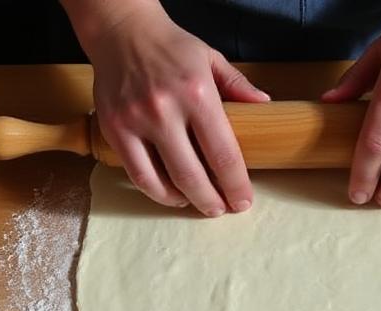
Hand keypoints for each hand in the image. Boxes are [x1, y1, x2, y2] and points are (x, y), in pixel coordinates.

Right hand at [66, 1, 269, 216]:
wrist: (122, 30)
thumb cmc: (171, 47)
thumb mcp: (212, 58)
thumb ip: (239, 86)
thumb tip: (266, 105)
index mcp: (198, 94)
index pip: (223, 154)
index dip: (236, 185)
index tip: (243, 200)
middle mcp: (165, 110)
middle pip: (193, 175)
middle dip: (213, 201)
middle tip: (223, 210)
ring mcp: (136, 122)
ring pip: (163, 181)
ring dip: (186, 201)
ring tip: (199, 204)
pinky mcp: (114, 130)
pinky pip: (138, 174)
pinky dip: (157, 192)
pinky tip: (172, 194)